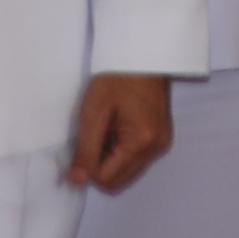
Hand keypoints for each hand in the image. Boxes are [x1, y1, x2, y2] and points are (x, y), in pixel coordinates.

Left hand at [66, 72, 172, 192]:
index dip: (87, 167)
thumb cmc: (117, 79)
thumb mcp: (93, 112)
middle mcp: (156, 148)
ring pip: (126, 173)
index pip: (106, 179)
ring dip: (109, 160)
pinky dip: (120, 153)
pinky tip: (117, 130)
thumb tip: (77, 181)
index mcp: (142, 142)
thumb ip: (86, 149)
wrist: (144, 55)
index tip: (83, 145)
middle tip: (94, 138)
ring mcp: (161, 144)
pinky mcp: (160, 138)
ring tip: (106, 132)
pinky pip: (135, 160)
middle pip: (118, 181)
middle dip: (99, 166)